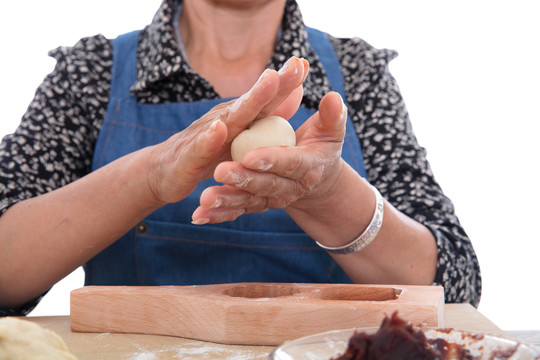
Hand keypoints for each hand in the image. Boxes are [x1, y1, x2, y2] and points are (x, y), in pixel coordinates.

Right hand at [145, 57, 308, 205]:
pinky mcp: (191, 156)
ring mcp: (207, 135)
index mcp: (241, 117)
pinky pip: (201, 147)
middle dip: (274, 83)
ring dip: (250, 100)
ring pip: (231, 117)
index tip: (305, 62)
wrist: (166, 170)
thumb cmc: (210, 151)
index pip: (267, 97)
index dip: (285, 80)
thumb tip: (298, 92)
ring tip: (269, 82)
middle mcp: (225, 119)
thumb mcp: (243, 135)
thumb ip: (269, 114)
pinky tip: (219, 128)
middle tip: (295, 64)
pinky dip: (210, 138)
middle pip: (252, 100)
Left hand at [192, 91, 347, 223]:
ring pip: (248, 201)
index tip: (250, 156)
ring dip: (227, 201)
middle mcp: (291, 188)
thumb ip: (333, 116)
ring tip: (205, 199)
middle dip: (243, 179)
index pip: (290, 163)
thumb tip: (333, 97)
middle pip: (266, 184)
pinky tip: (198, 216)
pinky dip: (218, 215)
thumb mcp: (331, 131)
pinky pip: (238, 211)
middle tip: (220, 171)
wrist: (316, 177)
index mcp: (308, 168)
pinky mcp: (258, 205)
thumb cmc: (321, 146)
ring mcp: (273, 199)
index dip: (271, 160)